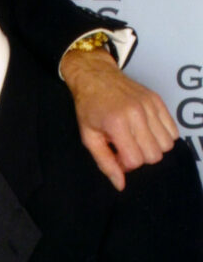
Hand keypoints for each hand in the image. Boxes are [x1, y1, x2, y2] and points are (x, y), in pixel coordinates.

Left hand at [61, 49, 178, 190]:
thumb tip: (120, 185)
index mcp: (116, 123)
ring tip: (134, 138)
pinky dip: (162, 136)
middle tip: (125, 147)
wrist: (95, 76)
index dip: (125, 164)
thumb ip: (104, 162)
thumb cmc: (89, 107)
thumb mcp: (88, 137)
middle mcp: (137, 114)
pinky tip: (144, 130)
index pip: (135, 160)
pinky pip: (173, 131)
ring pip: (167, 145)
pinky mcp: (158, 101)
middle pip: (154, 155)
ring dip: (152, 147)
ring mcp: (150, 106)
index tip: (115, 154)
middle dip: (140, 157)